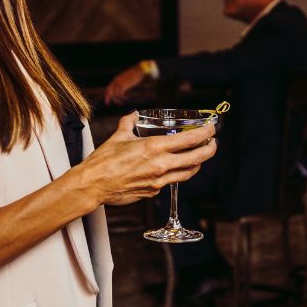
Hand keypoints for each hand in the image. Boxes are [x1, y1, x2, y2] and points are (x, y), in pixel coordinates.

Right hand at [75, 111, 215, 208]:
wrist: (93, 185)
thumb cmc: (103, 161)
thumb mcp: (118, 136)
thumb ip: (129, 123)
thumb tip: (134, 115)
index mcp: (154, 147)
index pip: (190, 139)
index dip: (205, 133)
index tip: (211, 129)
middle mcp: (161, 165)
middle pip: (197, 158)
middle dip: (210, 149)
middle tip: (213, 143)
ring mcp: (159, 181)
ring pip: (188, 172)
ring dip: (197, 163)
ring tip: (199, 156)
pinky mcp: (154, 191)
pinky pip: (171, 181)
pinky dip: (175, 173)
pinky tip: (173, 168)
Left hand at [105, 64, 146, 105]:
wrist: (139, 70)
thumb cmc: (135, 74)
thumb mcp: (127, 79)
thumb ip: (124, 83)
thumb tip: (123, 89)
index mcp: (116, 79)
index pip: (108, 88)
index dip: (107, 95)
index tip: (107, 101)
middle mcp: (116, 81)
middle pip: (109, 91)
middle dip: (108, 98)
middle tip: (107, 104)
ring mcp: (119, 83)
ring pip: (114, 94)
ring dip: (117, 100)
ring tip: (121, 103)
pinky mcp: (124, 85)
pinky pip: (120, 94)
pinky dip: (122, 98)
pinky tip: (126, 99)